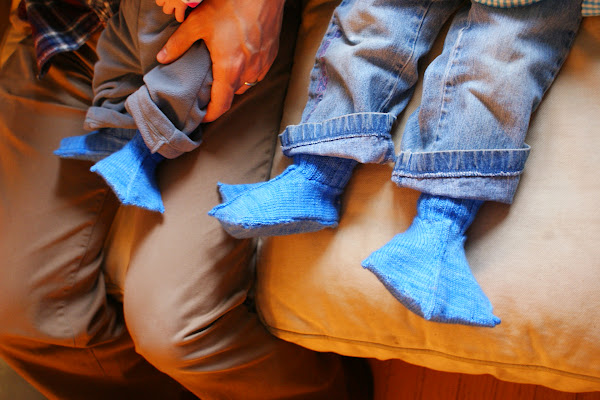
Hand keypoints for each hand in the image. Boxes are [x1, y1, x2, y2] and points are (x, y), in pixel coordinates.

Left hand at [156, 0, 285, 121]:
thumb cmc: (231, 4)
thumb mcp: (198, 22)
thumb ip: (179, 43)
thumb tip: (163, 58)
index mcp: (230, 69)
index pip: (221, 105)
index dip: (210, 115)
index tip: (202, 116)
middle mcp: (249, 71)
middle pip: (232, 94)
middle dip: (220, 95)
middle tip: (207, 88)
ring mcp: (263, 64)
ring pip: (246, 83)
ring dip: (234, 82)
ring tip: (222, 72)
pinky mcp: (271, 55)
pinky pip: (257, 72)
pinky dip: (247, 71)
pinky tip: (239, 58)